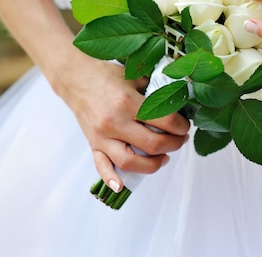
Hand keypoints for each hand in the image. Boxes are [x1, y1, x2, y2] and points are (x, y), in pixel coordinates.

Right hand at [55, 55, 189, 191]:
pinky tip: (122, 186)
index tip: (185, 126)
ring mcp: (102, 136)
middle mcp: (115, 122)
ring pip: (130, 162)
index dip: (181, 127)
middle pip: (152, 145)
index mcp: (128, 102)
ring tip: (163, 158)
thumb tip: (178, 105)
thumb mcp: (135, 77)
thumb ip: (155, 92)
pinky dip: (111, 179)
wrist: (76, 77)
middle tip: (180, 140)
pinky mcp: (93, 144)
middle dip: (174, 144)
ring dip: (152, 165)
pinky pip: (101, 167)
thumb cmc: (107, 75)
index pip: (165, 122)